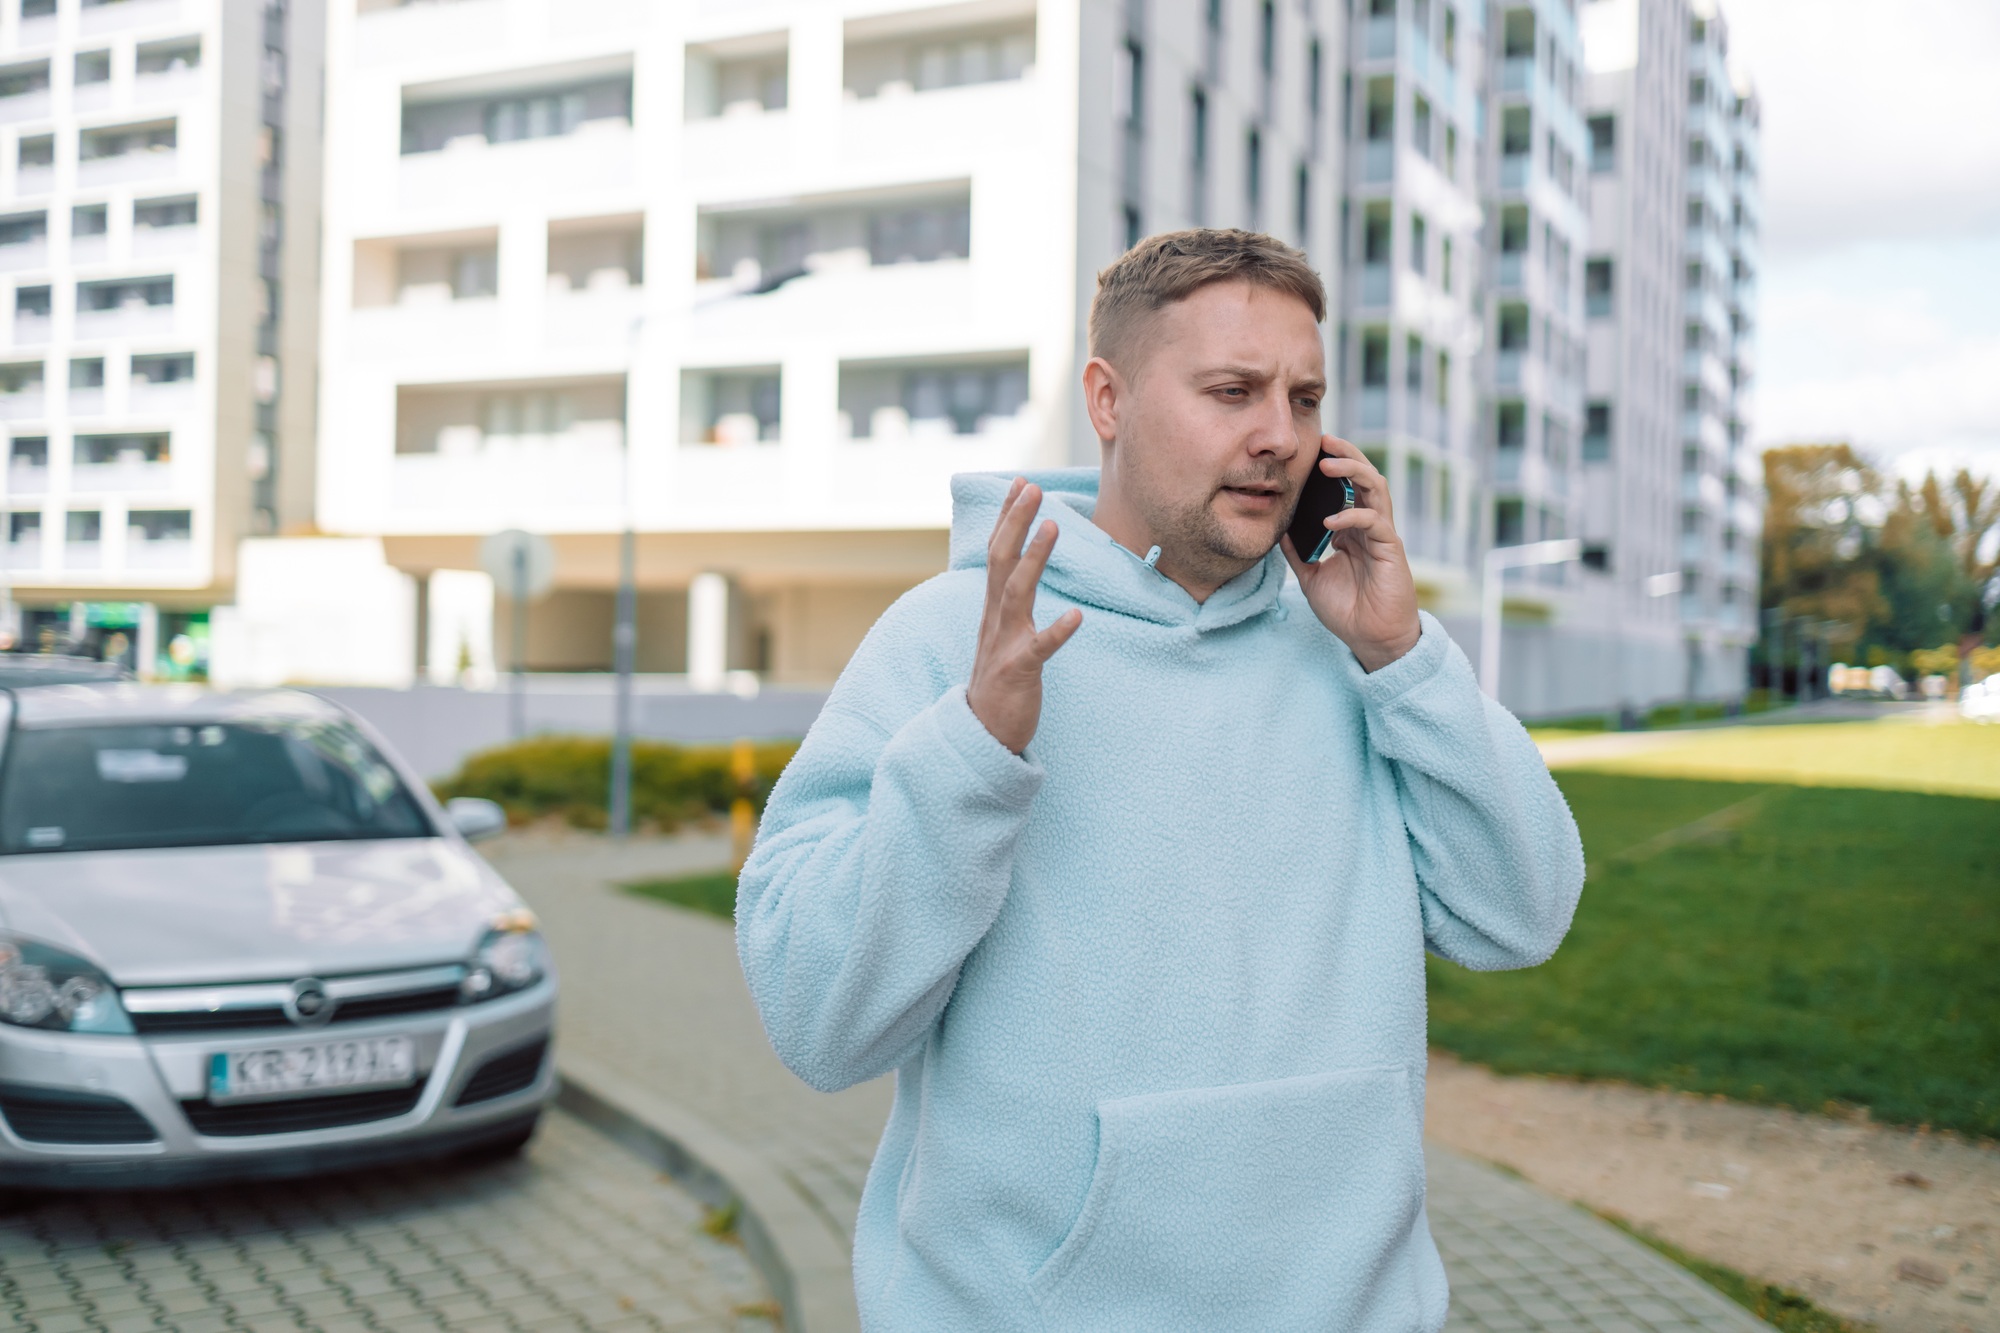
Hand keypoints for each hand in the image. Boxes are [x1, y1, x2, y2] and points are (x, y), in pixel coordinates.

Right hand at [967, 479, 1083, 752]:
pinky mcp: (1020, 671)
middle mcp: (996, 619)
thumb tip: (1018, 567)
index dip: (1008, 517)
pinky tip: (1078, 617)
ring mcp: (1005, 643)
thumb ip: (1009, 600)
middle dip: (1015, 521)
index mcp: (993, 608)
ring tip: (1052, 526)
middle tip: (1032, 487)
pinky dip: (1057, 632)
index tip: (1021, 483)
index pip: (997, 552)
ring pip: (1016, 593)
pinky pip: (1040, 649)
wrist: (982, 731)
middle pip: (1000, 560)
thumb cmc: (999, 679)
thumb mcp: (1002, 632)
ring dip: (1034, 558)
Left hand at [1280, 436, 1420, 671]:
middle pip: (1364, 478)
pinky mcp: (1391, 550)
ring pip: (1376, 489)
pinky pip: (1374, 523)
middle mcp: (1369, 526)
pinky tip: (1330, 522)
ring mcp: (1382, 536)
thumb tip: (1276, 529)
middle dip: (1346, 456)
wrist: (1371, 639)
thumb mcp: (1310, 577)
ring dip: (1353, 472)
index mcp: (1352, 529)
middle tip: (1325, 441)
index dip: (1332, 466)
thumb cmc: (1346, 609)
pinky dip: (1352, 517)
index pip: (1345, 487)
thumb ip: (1297, 551)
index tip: (1311, 451)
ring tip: (1329, 466)